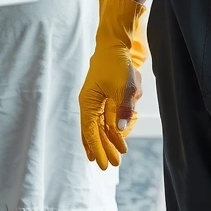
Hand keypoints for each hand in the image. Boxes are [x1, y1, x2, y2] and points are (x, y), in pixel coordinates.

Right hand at [79, 0, 145, 169]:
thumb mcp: (123, 86)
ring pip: (100, 127)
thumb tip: (120, 129)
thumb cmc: (115, 64)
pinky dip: (111, 129)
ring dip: (109, 140)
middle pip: (94, 131)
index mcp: (88, 101)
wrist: (113, 45)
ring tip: (118, 156)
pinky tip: (115, 139)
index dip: (97, 147)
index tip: (103, 163)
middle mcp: (89, 103)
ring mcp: (95, 101)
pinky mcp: (103, 98)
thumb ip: (122, 108)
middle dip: (104, 148)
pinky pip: (105, 119)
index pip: (90, 130)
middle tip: (113, 165)